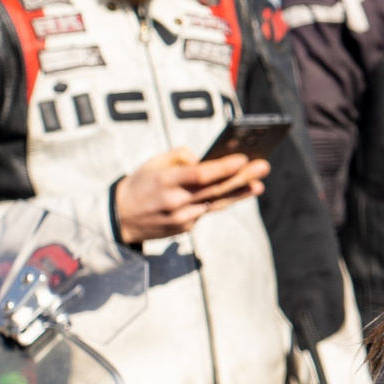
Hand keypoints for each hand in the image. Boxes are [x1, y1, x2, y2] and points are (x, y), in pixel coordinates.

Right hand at [115, 148, 267, 242]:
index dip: (223, 167)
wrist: (119, 219)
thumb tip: (203, 159)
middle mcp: (176, 201)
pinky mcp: (186, 227)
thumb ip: (179, 157)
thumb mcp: (152, 164)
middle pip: (215, 189)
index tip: (243, 158)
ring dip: (240, 193)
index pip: (200, 174)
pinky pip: (208, 210)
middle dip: (242, 177)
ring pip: (216, 202)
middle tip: (263, 167)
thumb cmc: (139, 185)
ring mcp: (182, 217)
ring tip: (259, 184)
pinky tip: (241, 192)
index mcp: (165, 181)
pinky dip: (224, 200)